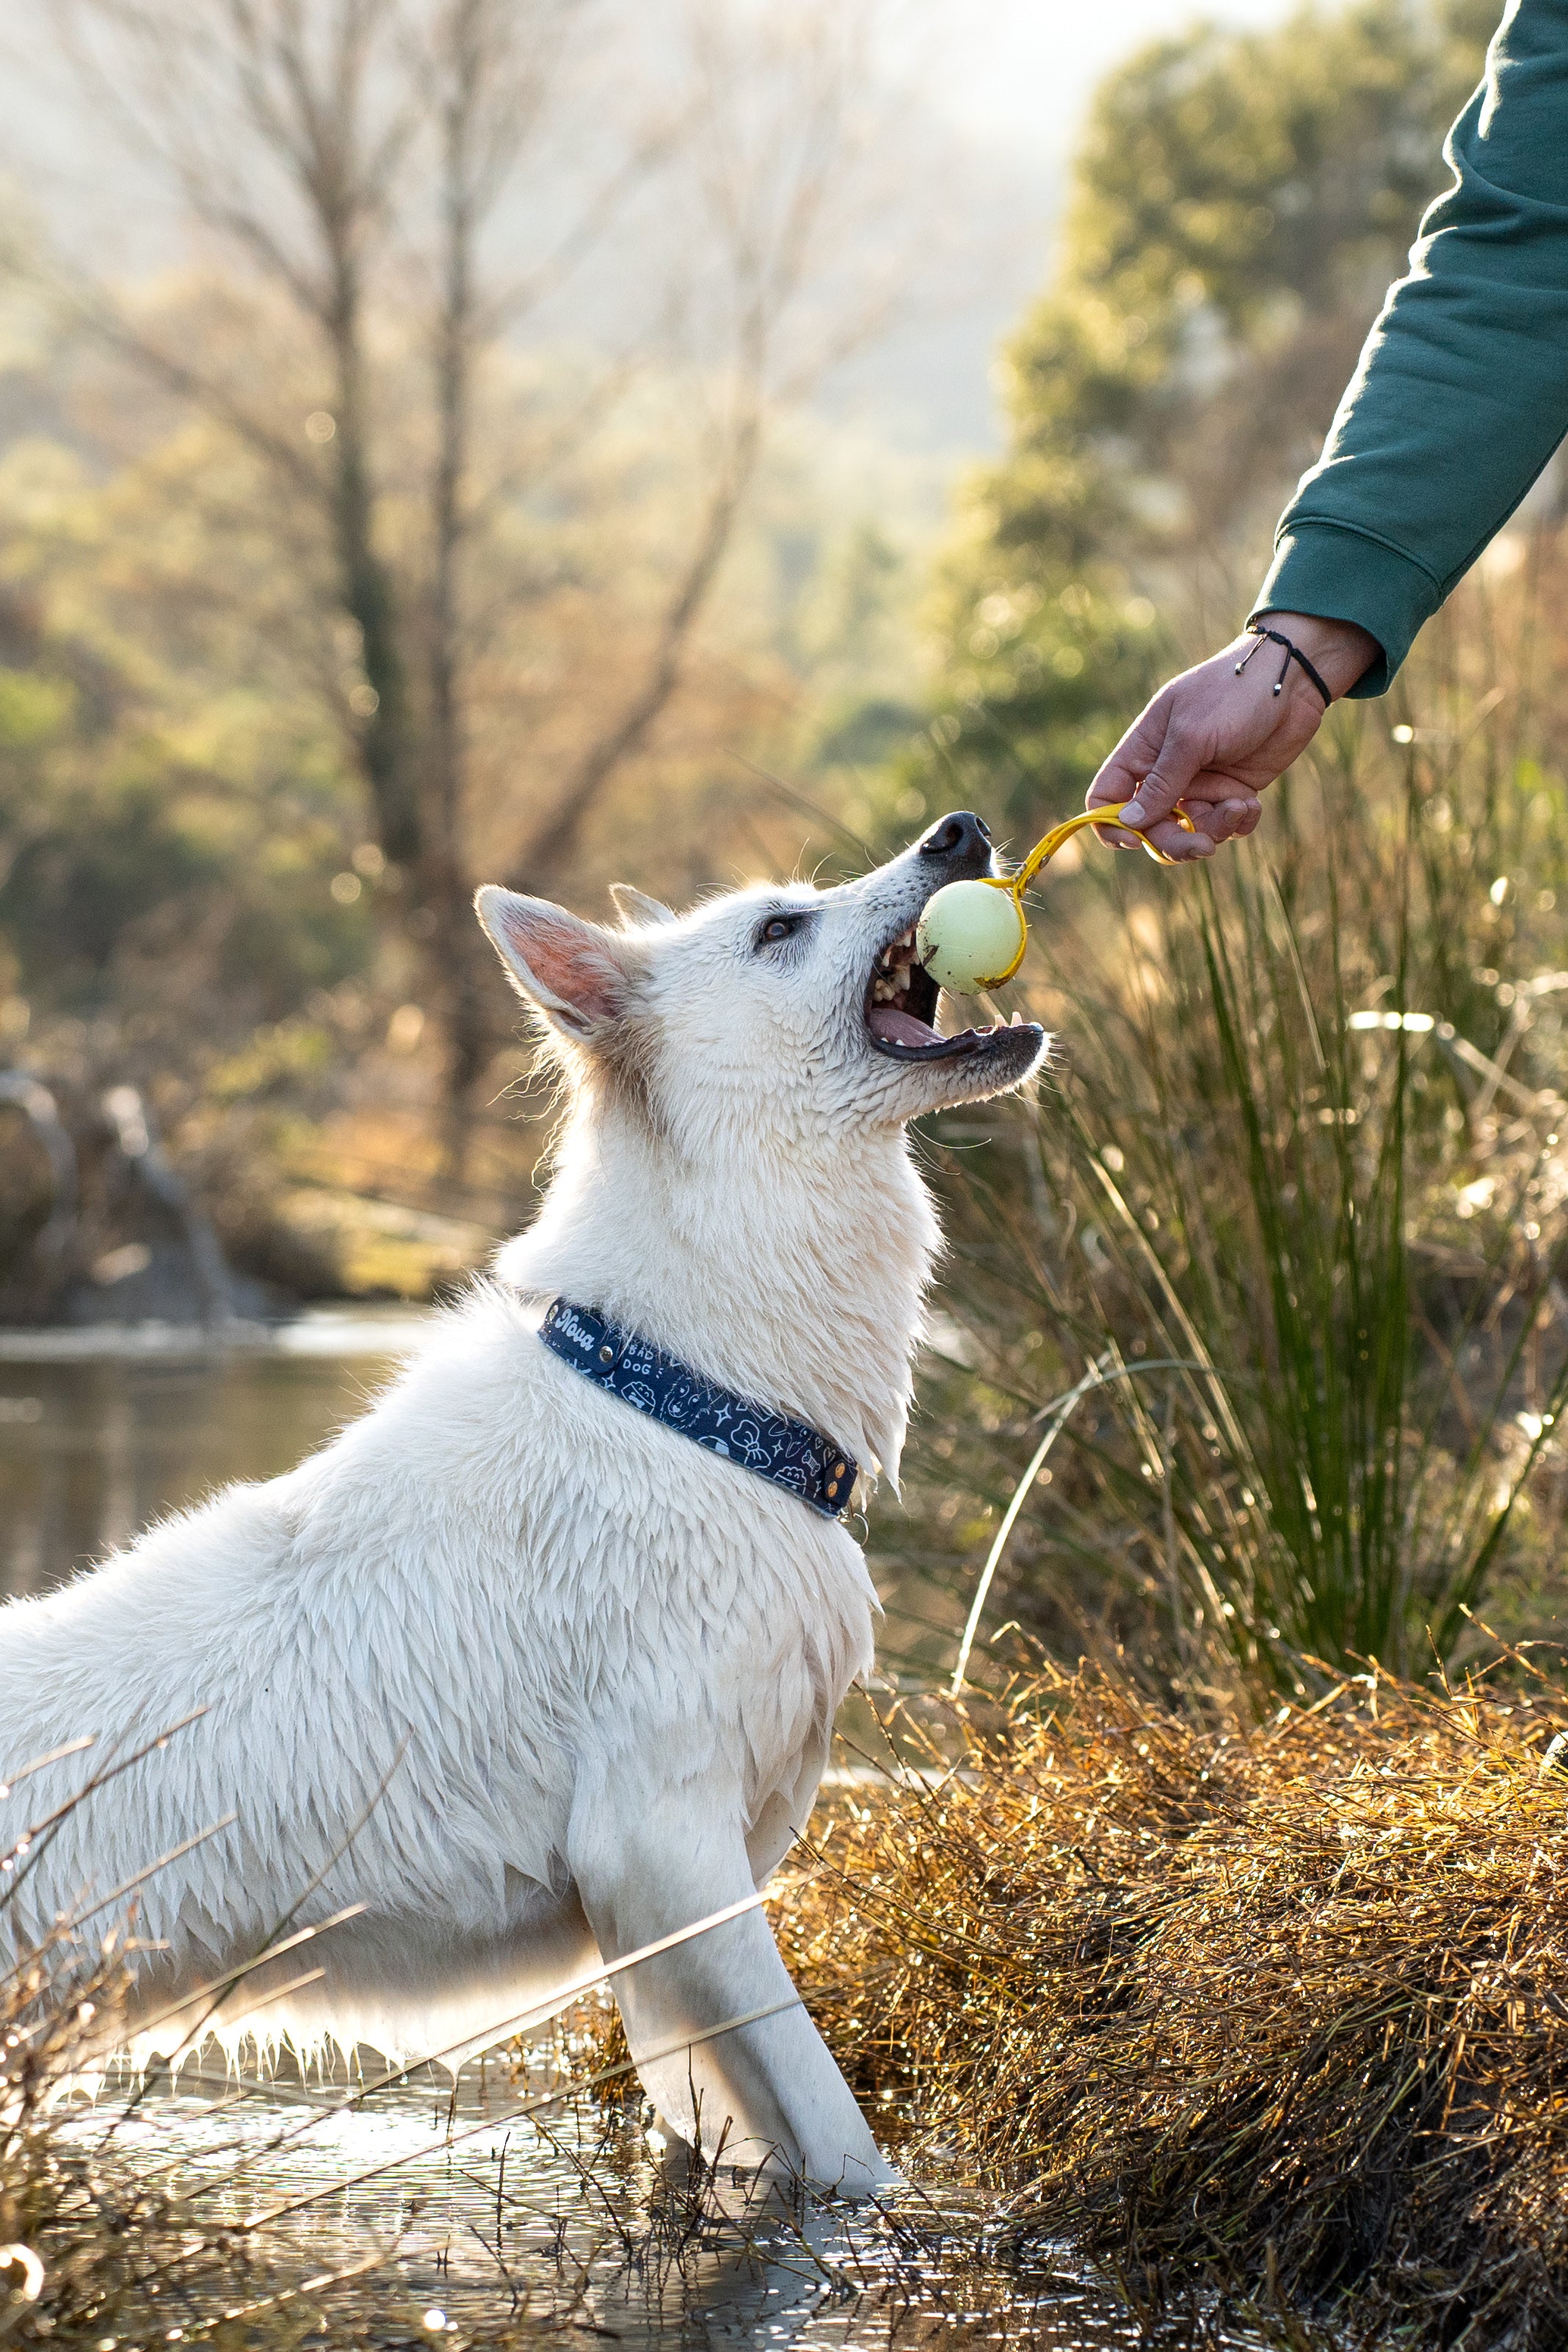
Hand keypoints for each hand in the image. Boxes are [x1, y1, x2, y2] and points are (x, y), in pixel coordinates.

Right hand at [1086, 612, 1380, 860]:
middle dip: (1174, 841)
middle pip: (1150, 827)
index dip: (1110, 823)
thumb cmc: (1233, 694)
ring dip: (1215, 828)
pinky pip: (1225, 826)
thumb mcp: (1191, 737)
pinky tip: (1252, 803)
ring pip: (1190, 831)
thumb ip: (1160, 782)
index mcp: (1142, 751)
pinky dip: (1239, 822)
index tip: (1131, 842)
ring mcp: (1201, 783)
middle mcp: (1167, 772)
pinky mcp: (1233, 791)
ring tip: (1239, 807)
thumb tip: (1126, 822)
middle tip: (1202, 846)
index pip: (1106, 796)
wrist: (1291, 679)